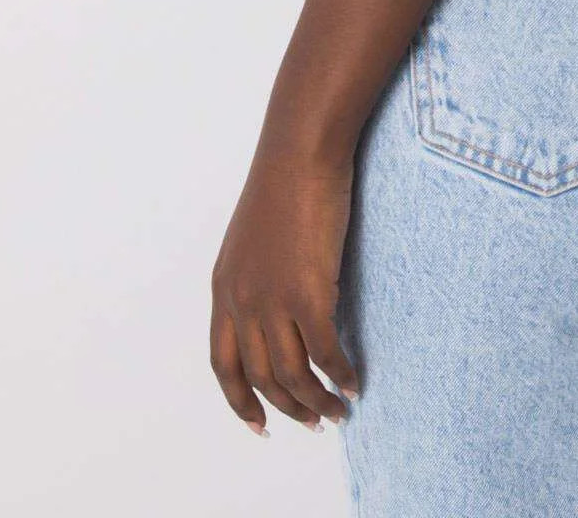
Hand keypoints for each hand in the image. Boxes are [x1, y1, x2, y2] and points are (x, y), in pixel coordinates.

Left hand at [209, 149, 361, 435]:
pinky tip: (355, 381)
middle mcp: (241, 301)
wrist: (300, 152)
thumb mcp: (253, 237)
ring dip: (316, 401)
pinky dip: (341, 374)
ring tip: (338, 412)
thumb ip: (257, 277)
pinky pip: (325, 352)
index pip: (224, 365)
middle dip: (288, 408)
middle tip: (315, 422)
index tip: (260, 425)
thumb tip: (279, 308)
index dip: (240, 401)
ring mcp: (272, 300)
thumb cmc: (285, 181)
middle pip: (261, 377)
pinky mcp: (308, 292)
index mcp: (223, 289)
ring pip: (292, 374)